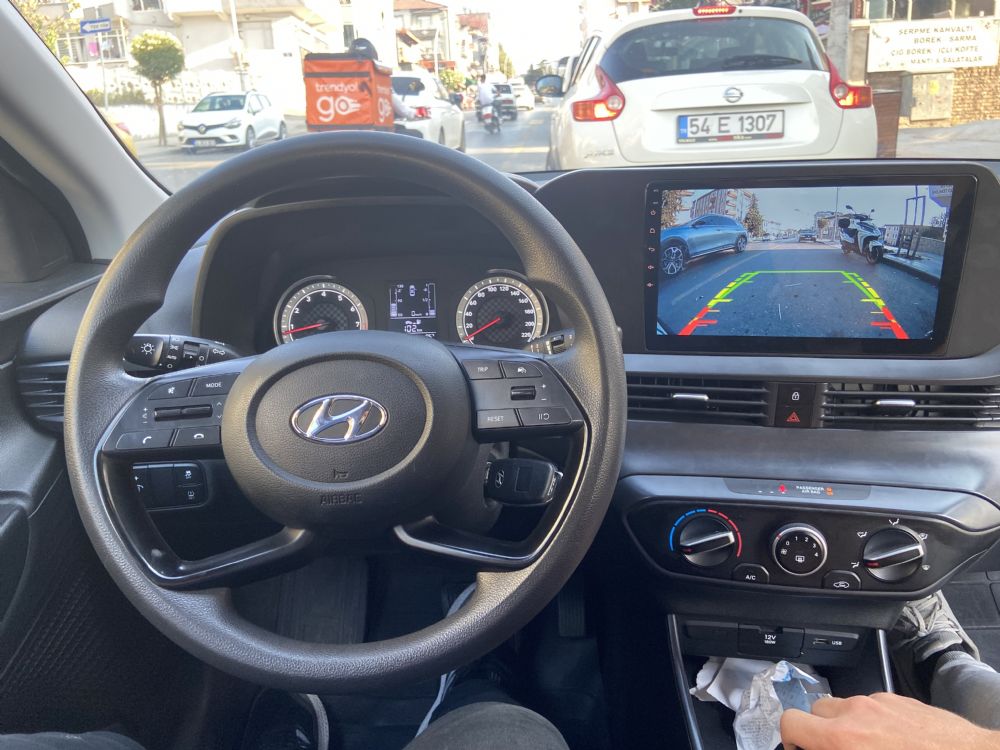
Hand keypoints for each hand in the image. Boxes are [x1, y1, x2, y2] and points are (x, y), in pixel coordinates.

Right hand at [780, 693, 999, 749]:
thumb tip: (816, 746)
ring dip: (847, 726)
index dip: (789, 739)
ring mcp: (880, 702)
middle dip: (820, 731)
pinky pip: (873, 705)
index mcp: (843, 738)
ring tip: (868, 747)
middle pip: (815, 710)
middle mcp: (857, 713)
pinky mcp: (900, 700)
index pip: (791, 722)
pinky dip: (873, 721)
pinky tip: (892, 743)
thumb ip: (834, 749)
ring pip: (845, 707)